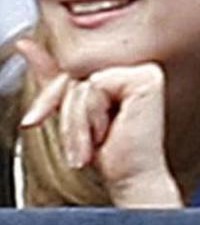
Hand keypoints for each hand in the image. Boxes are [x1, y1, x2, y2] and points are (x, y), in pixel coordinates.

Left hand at [16, 40, 182, 208]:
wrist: (133, 179)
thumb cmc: (111, 154)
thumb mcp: (72, 112)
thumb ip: (52, 77)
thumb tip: (27, 44)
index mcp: (126, 74)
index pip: (74, 71)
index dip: (52, 98)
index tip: (35, 120)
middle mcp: (139, 69)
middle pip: (76, 76)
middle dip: (67, 115)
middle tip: (76, 146)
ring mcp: (146, 72)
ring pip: (82, 85)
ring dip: (78, 122)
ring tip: (93, 145)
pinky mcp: (147, 79)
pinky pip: (94, 86)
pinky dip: (91, 116)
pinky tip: (107, 134)